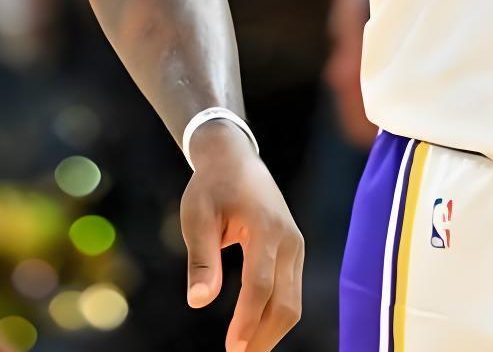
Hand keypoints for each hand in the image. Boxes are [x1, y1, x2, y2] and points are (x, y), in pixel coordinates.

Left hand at [182, 121, 304, 351]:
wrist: (235, 159)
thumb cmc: (211, 187)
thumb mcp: (197, 217)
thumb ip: (201, 259)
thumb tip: (200, 302)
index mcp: (265, 227)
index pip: (260, 284)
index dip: (247, 319)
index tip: (232, 347)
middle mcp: (289, 240)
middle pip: (284, 302)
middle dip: (263, 336)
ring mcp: (296, 247)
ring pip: (292, 302)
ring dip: (271, 332)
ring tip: (246, 351)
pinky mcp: (294, 253)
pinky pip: (290, 293)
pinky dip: (275, 316)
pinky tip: (256, 332)